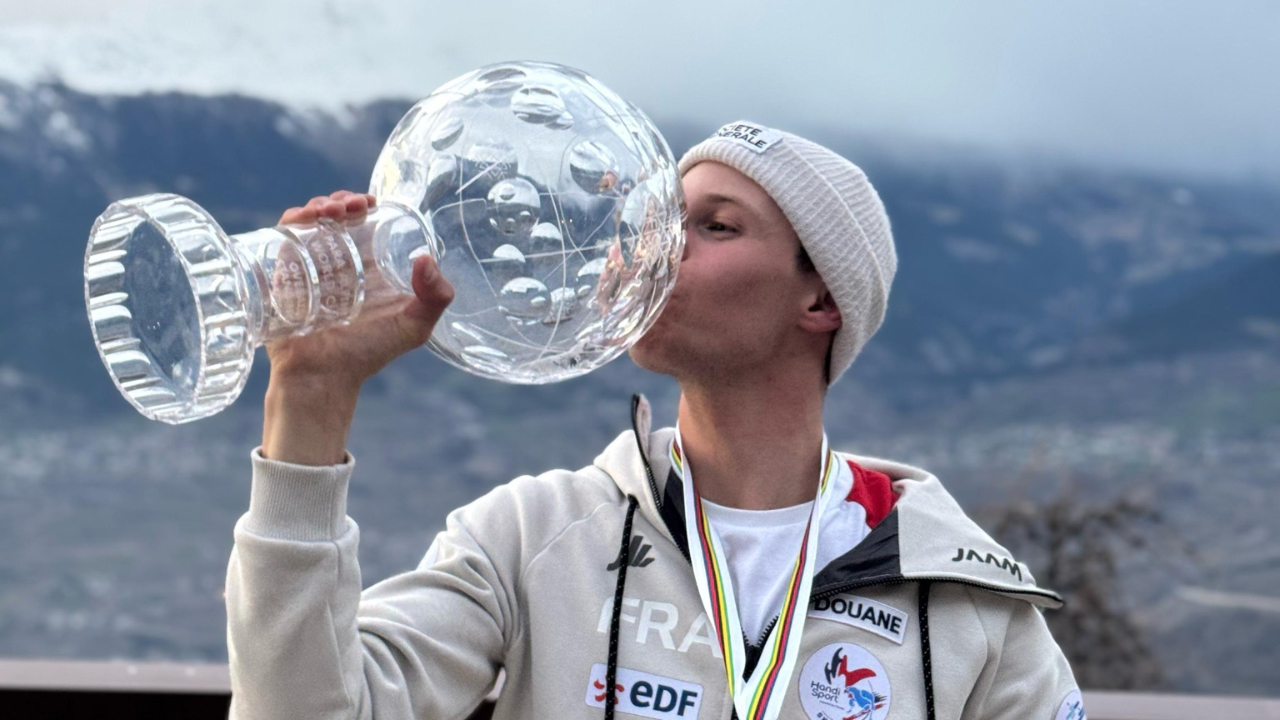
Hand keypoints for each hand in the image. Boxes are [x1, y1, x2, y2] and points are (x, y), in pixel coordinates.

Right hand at [261, 191, 453, 463]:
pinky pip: (283, 237)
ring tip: (332, 210)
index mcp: (367, 269)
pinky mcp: (283, 273)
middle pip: (335, 217)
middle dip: (341, 201)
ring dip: (320, 205)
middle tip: (351, 205)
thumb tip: (426, 259)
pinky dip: (293, 219)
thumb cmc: (368, 353)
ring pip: (310, 222)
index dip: (365, 205)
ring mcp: (309, 267)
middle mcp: (337, 264)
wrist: (323, 377)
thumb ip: (436, 298)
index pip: (364, 224)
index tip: (371, 201)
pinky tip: (307, 218)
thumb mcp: (414, 327)